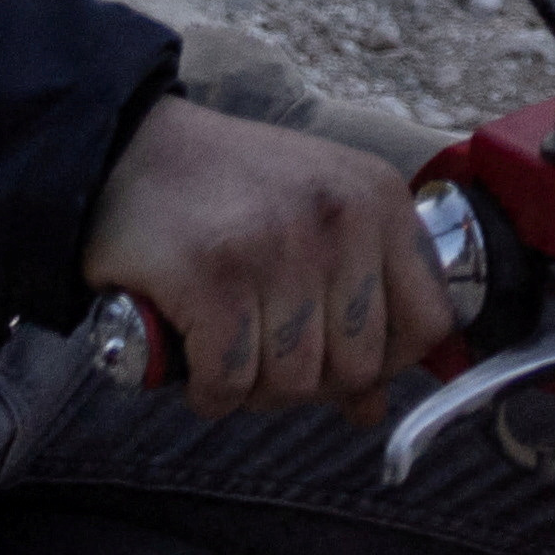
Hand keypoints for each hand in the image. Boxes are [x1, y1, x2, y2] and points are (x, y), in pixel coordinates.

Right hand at [81, 96, 452, 413]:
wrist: (125, 148)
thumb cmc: (225, 191)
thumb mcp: (313, 224)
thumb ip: (355, 307)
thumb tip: (369, 406)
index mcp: (379, 200)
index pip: (429, 321)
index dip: (386, 360)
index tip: (338, 357)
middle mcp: (340, 217)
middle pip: (358, 366)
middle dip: (308, 382)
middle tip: (263, 354)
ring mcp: (279, 245)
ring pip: (293, 383)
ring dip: (252, 389)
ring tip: (226, 350)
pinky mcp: (215, 276)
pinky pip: (230, 383)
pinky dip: (208, 392)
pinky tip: (193, 360)